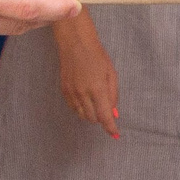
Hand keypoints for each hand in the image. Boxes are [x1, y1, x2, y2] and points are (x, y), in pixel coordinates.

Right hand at [56, 16, 118, 136]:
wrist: (76, 44)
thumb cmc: (98, 57)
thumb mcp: (111, 75)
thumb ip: (113, 96)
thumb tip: (114, 114)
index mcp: (97, 89)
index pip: (104, 116)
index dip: (110, 128)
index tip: (115, 134)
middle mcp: (83, 93)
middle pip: (93, 118)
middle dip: (101, 118)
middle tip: (106, 109)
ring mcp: (71, 93)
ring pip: (82, 115)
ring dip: (91, 114)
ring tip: (96, 101)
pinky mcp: (64, 90)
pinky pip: (73, 108)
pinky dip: (81, 108)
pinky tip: (85, 99)